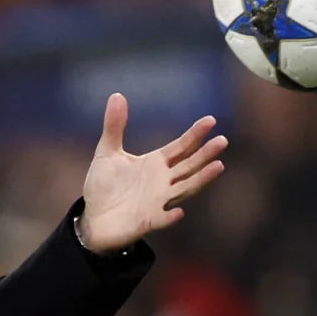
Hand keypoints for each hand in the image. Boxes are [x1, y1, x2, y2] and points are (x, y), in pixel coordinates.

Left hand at [78, 93, 227, 254]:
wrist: (94, 218)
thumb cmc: (104, 185)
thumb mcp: (107, 152)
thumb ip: (114, 126)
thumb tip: (117, 95)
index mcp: (155, 164)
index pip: (180, 147)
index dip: (195, 134)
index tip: (210, 120)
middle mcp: (162, 182)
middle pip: (189, 166)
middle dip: (205, 154)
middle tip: (222, 141)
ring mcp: (158, 202)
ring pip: (184, 189)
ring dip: (201, 179)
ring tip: (218, 166)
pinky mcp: (148, 221)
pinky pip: (162, 218)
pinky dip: (171, 216)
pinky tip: (179, 212)